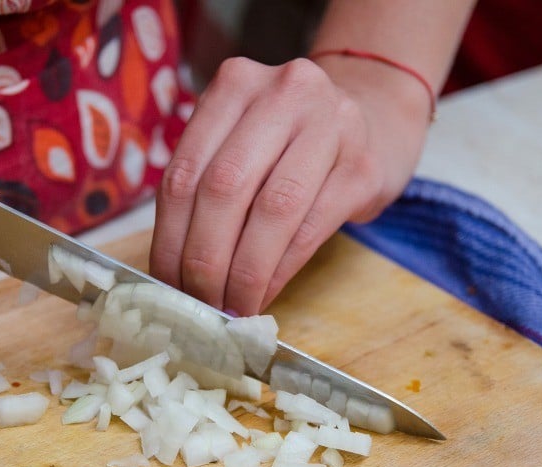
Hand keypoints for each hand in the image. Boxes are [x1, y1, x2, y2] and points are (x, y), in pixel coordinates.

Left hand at [150, 56, 423, 316]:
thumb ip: (205, 186)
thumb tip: (173, 272)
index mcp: (235, 85)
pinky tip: (264, 293)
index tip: (165, 285)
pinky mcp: (363, 167)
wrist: (376, 121)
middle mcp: (284, 94)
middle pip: (224, 190)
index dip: (169, 240)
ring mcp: (332, 125)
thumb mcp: (241, 141)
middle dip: (205, 260)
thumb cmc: (290, 143)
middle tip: (198, 303)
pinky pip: (310, 230)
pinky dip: (280, 270)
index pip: (184, 173)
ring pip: (271, 211)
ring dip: (244, 272)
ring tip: (231, 306)